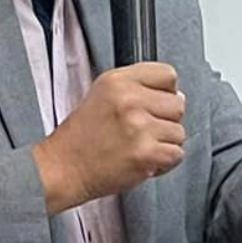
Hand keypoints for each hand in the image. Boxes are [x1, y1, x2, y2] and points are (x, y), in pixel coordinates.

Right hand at [33, 63, 184, 212]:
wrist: (62, 168)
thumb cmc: (82, 137)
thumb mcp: (103, 94)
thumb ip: (137, 88)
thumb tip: (177, 96)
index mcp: (118, 81)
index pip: (167, 75)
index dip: (165, 93)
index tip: (153, 105)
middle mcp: (129, 100)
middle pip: (177, 105)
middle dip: (165, 121)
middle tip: (141, 131)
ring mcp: (138, 127)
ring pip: (179, 132)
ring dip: (164, 144)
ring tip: (138, 147)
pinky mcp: (145, 153)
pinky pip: (176, 154)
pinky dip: (163, 163)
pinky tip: (142, 161)